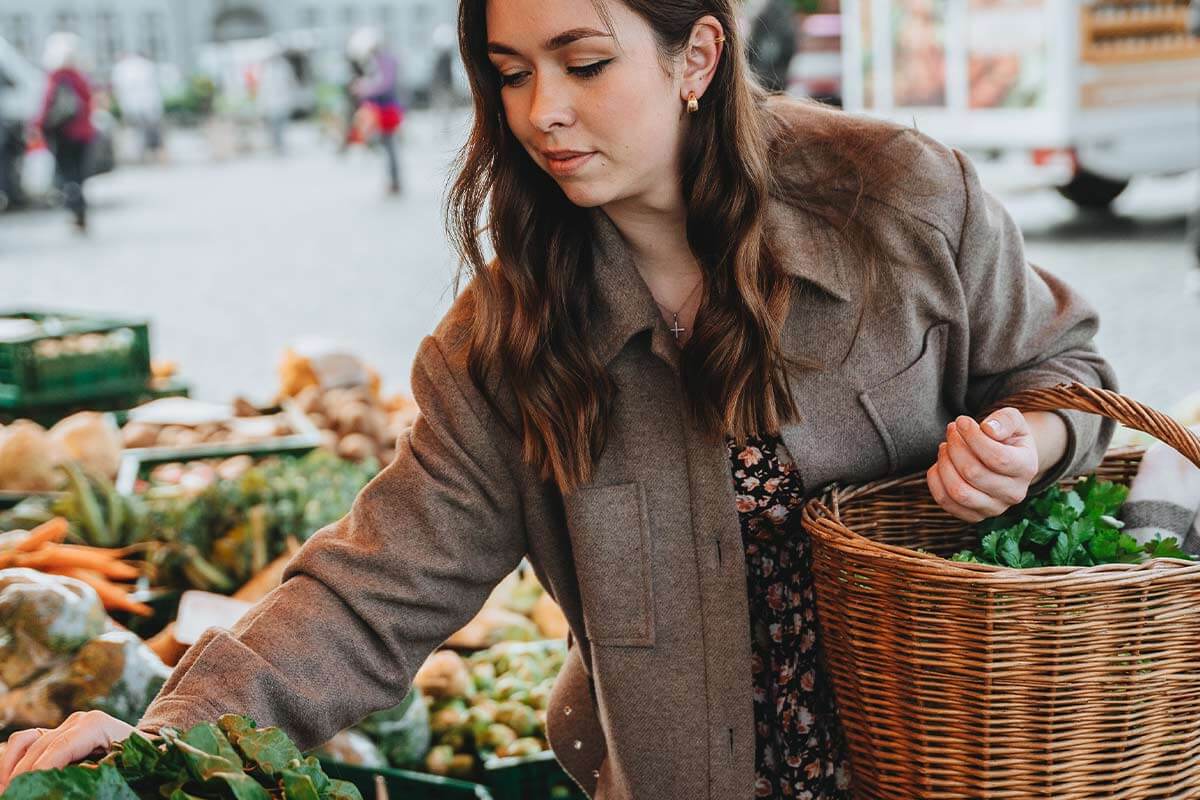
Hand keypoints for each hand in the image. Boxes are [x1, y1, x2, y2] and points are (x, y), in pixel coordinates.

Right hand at [0, 711, 139, 791]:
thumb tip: (67, 785)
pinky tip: (8, 782)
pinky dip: (12, 759)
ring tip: (8, 791)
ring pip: (26, 743)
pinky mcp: (54, 733)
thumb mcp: (122, 768)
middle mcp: (77, 721)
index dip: (42, 769)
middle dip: (24, 776)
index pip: (61, 746)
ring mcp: (63, 725)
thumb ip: (95, 776)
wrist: (145, 747)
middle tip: (14, 796)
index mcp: (96, 725)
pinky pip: (25, 742)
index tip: (27, 790)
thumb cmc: (139, 759)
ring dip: (11, 768)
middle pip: (40, 748)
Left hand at [926, 408, 1039, 522]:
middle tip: (951, 431)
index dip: (972, 437)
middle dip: (955, 447)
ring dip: (944, 464)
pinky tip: (940, 463)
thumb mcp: (1012, 420)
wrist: (1006, 459)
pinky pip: (946, 502)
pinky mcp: (974, 516)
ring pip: (958, 491)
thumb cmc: (1006, 436)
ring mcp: (994, 508)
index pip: (996, 457)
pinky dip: (936, 480)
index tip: (961, 421)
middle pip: (973, 473)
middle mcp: (1014, 493)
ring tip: (945, 447)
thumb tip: (988, 429)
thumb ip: (1005, 419)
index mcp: (1027, 468)